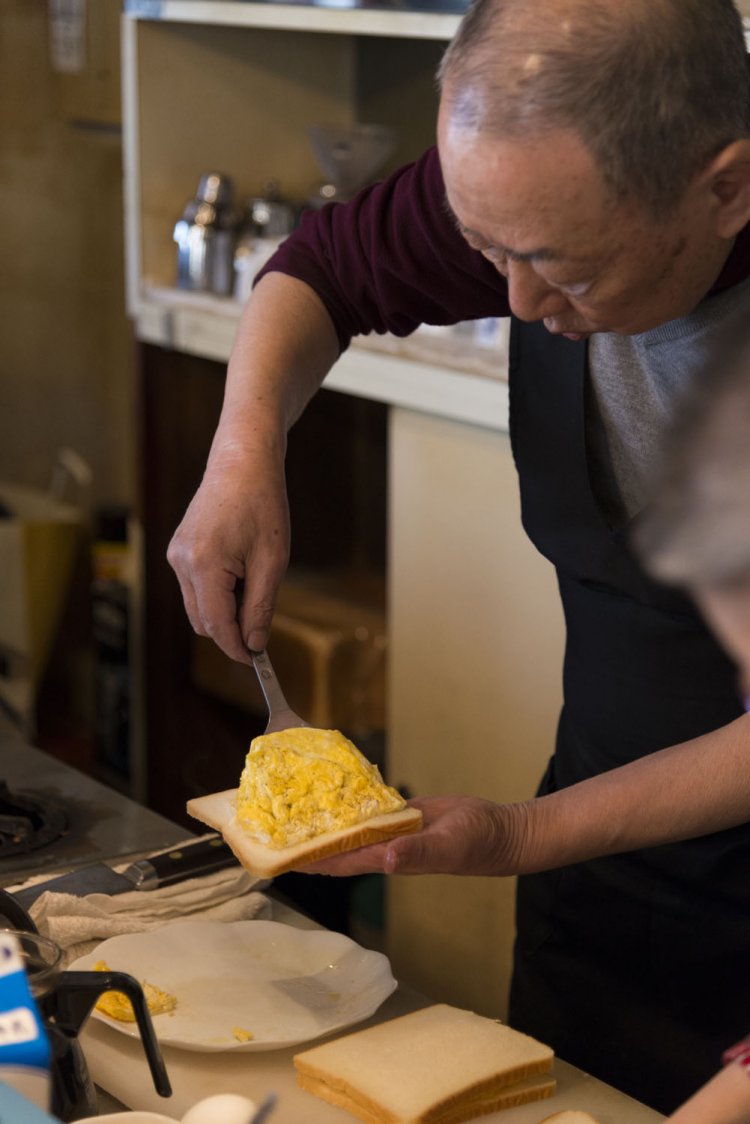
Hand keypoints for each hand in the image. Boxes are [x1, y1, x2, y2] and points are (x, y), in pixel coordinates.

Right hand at [167, 442, 289, 661]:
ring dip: (224, 610)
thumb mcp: (272, 560)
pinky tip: (240, 571)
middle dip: (230, 631)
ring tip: (254, 582)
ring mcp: (175, 556)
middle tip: (262, 620)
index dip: (236, 647)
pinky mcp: (177, 551)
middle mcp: (181, 562)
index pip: (216, 624)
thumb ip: (260, 607)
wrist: (241, 464)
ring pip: (197, 607)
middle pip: (202, 621)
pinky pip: (195, 588)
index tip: (256, 660)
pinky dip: (217, 593)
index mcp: (204, 564)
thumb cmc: (262, 505)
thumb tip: (254, 644)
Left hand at [298, 795, 530, 876]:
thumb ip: (417, 853)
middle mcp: (384, 848)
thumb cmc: (476, 844)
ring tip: (295, 811)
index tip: (278, 859)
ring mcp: (393, 831)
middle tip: (274, 830)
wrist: (498, 831)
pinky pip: (372, 810)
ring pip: (352, 827)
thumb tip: (386, 859)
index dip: (309, 862)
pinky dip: (354, 804)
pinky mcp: (404, 815)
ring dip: (327, 823)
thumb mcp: (447, 847)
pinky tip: (337, 792)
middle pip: (337, 847)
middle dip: (308, 842)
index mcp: (388, 859)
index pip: (339, 862)